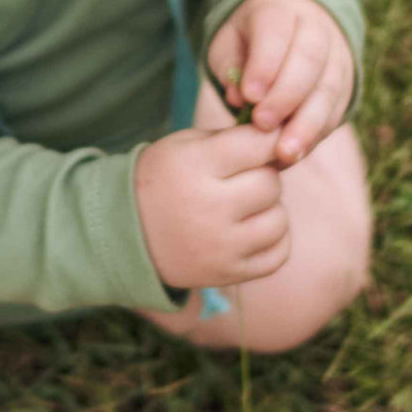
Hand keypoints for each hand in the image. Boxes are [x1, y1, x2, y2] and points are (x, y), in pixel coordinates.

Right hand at [134, 125, 290, 288]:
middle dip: (262, 175)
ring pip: (279, 219)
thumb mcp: (185, 145)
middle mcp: (209, 208)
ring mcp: (220, 245)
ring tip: (245, 206)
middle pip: (271, 183)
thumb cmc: (164, 179)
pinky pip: (278, 253)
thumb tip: (288, 143)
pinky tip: (253, 229)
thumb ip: (234, 138)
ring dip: (268, 209)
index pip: (260, 144)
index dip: (267, 139)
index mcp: (195, 166)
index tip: (260, 142)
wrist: (124, 233)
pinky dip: (273, 239)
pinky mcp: (227, 273)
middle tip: (242, 178)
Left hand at [208, 0, 354, 165]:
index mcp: (280, 10)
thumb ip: (231, 65)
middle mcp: (316, 28)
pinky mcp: (347, 84)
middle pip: (309, 60)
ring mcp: (337, 56)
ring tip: (285, 153)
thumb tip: (238, 98)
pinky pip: (337, 110)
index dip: (265, 65)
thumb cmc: (250, 39)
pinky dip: (317, 134)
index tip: (249, 96)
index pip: (277, 33)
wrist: (292, 27)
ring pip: (329, 88)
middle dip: (286, 96)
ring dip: (307, 124)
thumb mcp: (230, 41)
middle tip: (262, 125)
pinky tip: (297, 154)